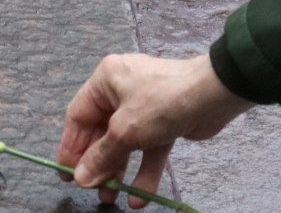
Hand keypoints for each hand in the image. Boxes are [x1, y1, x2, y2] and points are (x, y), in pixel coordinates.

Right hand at [57, 52, 251, 206]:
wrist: (213, 95)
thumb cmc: (161, 103)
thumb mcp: (125, 131)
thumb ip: (101, 157)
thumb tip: (80, 178)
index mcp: (105, 81)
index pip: (78, 117)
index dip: (71, 147)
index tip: (67, 175)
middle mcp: (121, 91)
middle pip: (101, 133)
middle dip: (98, 164)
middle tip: (92, 191)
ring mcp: (143, 108)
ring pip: (124, 144)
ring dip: (118, 172)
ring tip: (111, 199)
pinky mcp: (163, 123)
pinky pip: (147, 150)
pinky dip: (144, 172)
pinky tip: (139, 198)